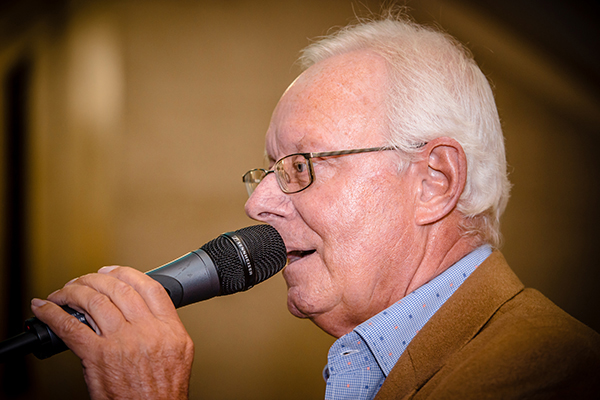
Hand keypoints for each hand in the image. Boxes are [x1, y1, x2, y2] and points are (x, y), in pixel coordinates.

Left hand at [31, 266, 193, 399]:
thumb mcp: (179, 354)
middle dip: (96, 279)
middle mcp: (147, 332)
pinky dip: (54, 314)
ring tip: (65, 291)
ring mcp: (122, 342)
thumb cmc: (162, 393)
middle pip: (119, 289)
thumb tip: (145, 312)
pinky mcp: (98, 357)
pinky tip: (47, 308)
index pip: (150, 288)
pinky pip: (71, 327)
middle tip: (86, 279)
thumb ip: (165, 328)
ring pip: (94, 301)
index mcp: (170, 329)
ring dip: (73, 291)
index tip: (114, 272)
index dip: (127, 274)